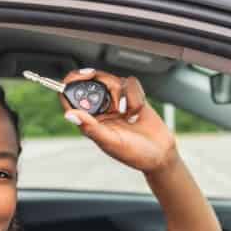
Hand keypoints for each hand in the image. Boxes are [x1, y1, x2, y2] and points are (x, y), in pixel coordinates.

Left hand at [60, 69, 177, 173]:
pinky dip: (136, 95)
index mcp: (90, 121)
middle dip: (104, 84)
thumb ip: (90, 127)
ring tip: (129, 113)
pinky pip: (130, 83)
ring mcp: (117, 102)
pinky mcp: (133, 97)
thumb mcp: (110, 142)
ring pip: (113, 80)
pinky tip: (138, 111)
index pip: (73, 97)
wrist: (161, 154)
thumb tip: (69, 115)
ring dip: (123, 94)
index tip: (79, 77)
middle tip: (113, 96)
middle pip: (94, 82)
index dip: (72, 83)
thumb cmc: (134, 154)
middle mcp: (101, 110)